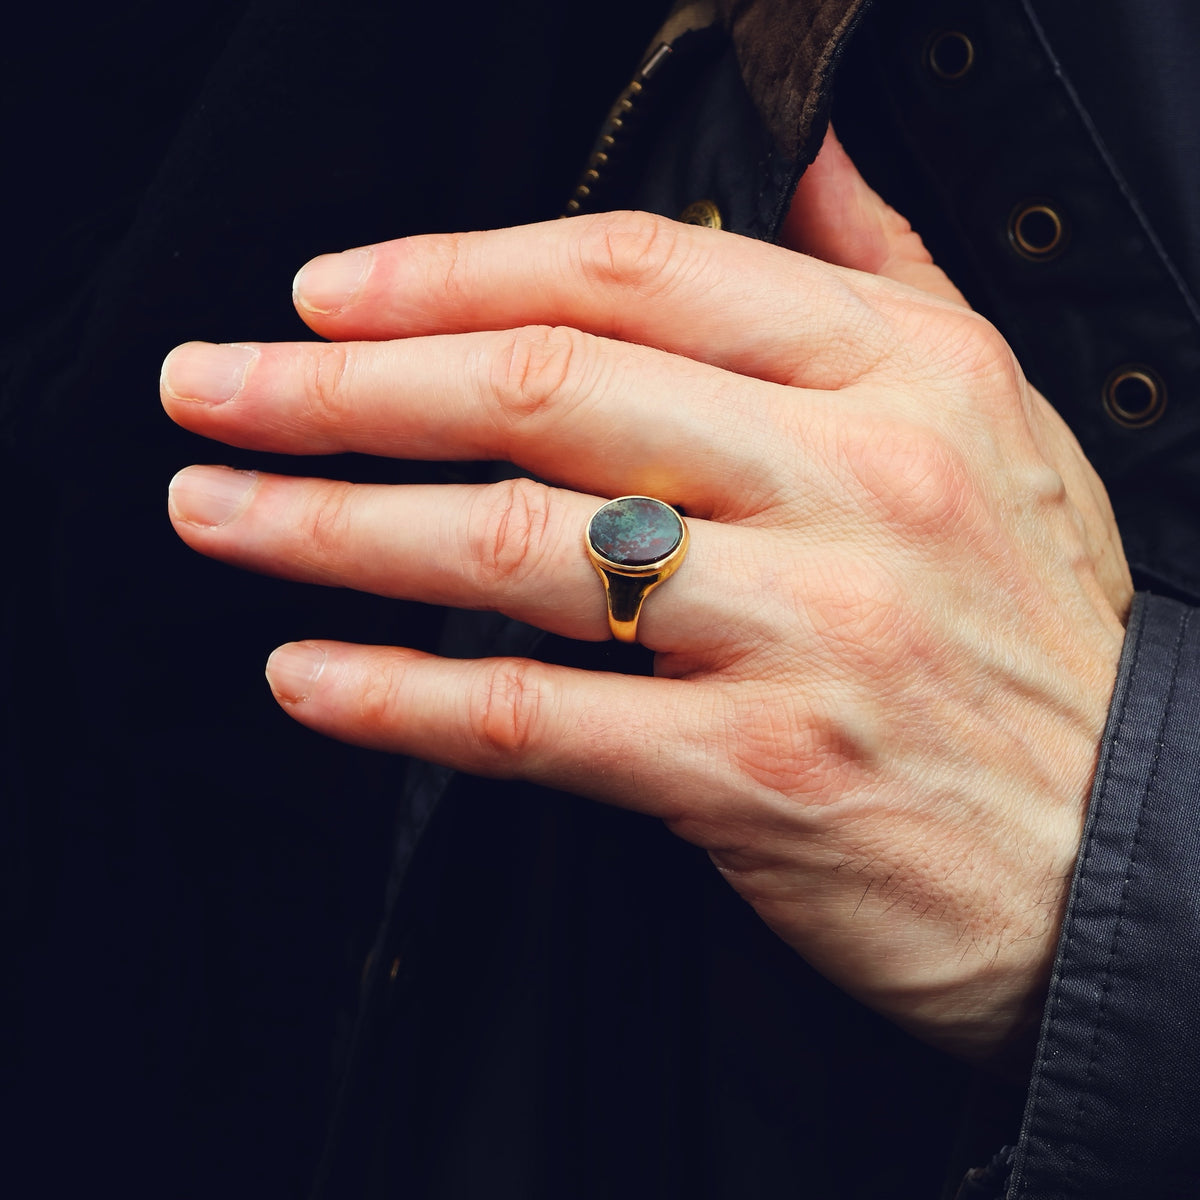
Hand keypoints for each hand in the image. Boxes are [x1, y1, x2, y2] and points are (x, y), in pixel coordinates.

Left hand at [161, 132, 1129, 1064]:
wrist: (1112, 845)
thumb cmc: (1039, 638)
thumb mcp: (999, 423)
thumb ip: (888, 277)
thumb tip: (808, 160)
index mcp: (901, 377)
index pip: (634, 274)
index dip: (454, 271)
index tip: (330, 297)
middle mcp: (854, 482)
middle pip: (545, 393)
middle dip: (348, 386)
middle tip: (215, 387)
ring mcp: (808, 629)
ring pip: (521, 547)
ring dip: (337, 526)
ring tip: (219, 510)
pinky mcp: (763, 771)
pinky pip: (545, 718)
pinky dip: (405, 697)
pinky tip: (310, 674)